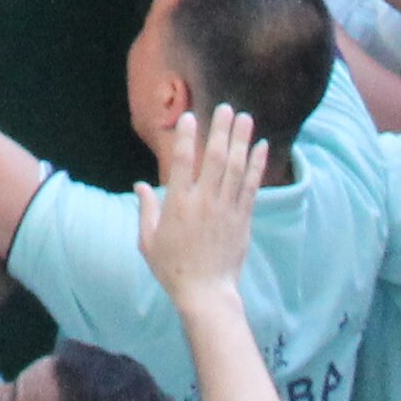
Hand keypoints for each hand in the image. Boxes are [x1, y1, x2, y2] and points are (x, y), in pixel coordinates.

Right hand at [138, 103, 262, 303]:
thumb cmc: (172, 269)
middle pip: (214, 158)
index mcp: (178, 204)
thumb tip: (139, 185)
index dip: (187, 136)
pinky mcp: (243, 219)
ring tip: (245, 118)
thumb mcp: (148, 241)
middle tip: (226, 107)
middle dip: (220, 130)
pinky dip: (256, 165)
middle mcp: (204, 202)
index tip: (191, 116)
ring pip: (235, 168)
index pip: (182, 162)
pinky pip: (251, 187)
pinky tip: (260, 147)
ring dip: (241, 140)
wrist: (206, 293)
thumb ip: (146, 210)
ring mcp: (226, 210)